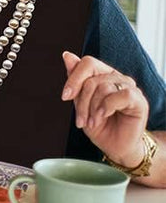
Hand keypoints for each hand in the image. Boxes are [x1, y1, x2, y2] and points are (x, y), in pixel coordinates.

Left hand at [62, 51, 148, 166]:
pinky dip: (107, 107)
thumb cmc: (99, 126)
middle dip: (81, 101)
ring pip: (103, 87)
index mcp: (103, 75)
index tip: (65, 96)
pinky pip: (120, 95)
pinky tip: (104, 116)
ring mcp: (129, 88)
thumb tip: (67, 55)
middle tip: (81, 119)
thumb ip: (75, 80)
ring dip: (92, 108)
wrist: (115, 147)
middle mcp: (117, 78)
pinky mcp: (139, 100)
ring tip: (93, 121)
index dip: (74, 79)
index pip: (87, 63)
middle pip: (92, 78)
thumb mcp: (80, 103)